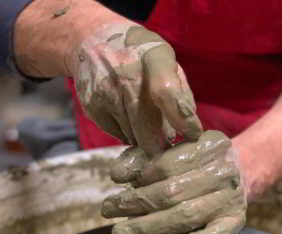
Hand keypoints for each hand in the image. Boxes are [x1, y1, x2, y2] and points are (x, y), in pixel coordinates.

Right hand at [72, 22, 201, 154]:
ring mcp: (105, 91)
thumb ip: (181, 92)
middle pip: (148, 128)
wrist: (89, 38)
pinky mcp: (92, 106)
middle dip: (162, 145)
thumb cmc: (139, 55)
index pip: (166, 91)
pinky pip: (118, 135)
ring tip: (146, 124)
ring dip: (145, 139)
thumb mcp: (165, 61)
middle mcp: (125, 73)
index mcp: (152, 57)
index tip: (192, 134)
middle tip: (169, 147)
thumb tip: (190, 128)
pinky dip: (127, 133)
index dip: (181, 118)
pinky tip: (126, 116)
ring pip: (134, 137)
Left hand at [101, 130, 246, 233]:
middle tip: (108, 210)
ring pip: (185, 215)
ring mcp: (232, 199)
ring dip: (148, 227)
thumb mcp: (174, 148)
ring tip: (120, 233)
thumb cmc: (196, 161)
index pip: (167, 164)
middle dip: (135, 203)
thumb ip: (143, 157)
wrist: (240, 172)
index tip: (116, 183)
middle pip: (172, 192)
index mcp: (210, 146)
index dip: (139, 175)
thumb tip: (117, 175)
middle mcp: (224, 171)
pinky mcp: (234, 222)